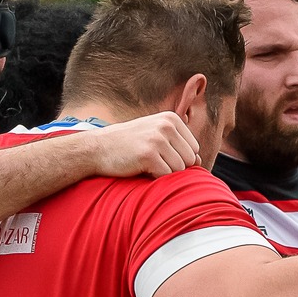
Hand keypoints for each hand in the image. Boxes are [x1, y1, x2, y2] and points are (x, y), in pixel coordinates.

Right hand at [83, 111, 199, 178]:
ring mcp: (158, 139)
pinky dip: (155, 178)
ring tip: (145, 163)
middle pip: (189, 160)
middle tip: (151, 160)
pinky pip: (166, 176)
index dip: (178, 158)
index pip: (194, 149)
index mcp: (171, 119)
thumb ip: (178, 145)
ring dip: (163, 172)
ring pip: (179, 170)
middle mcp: (166, 126)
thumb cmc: (129, 145)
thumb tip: (200, 161)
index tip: (158, 154)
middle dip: (173, 166)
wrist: (97, 148)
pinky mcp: (149, 155)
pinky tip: (140, 168)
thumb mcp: (155, 135)